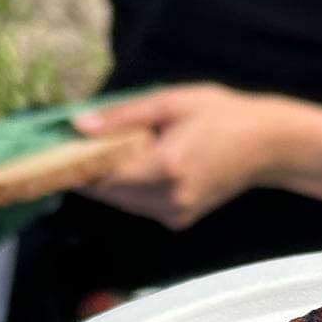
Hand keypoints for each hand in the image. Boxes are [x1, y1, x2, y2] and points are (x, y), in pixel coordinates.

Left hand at [75, 86, 299, 229]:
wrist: (267, 145)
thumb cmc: (222, 115)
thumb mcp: (170, 103)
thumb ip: (122, 117)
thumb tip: (79, 126)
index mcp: (165, 169)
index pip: (103, 176)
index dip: (75, 166)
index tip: (54, 153)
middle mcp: (169, 199)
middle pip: (109, 193)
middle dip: (91, 172)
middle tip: (80, 145)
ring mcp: (176, 214)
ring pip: (122, 202)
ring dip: (111, 179)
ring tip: (113, 149)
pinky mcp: (180, 219)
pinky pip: (140, 205)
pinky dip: (131, 187)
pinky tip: (142, 163)